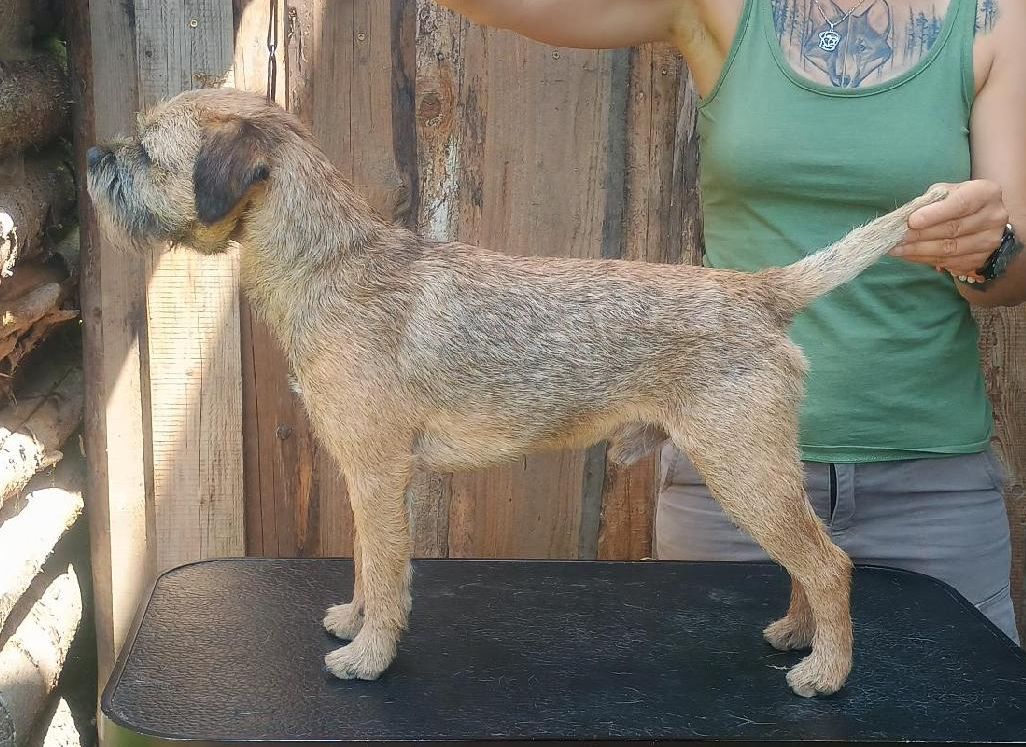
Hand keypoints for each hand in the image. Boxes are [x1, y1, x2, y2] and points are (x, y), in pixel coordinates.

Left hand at [891, 180, 1008, 280]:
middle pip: (953, 229)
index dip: (935, 214)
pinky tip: (908, 256)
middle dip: (920, 235)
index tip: (912, 221)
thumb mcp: (946, 192)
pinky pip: (949, 262)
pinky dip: (925, 260)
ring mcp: (990, 241)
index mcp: (986, 193)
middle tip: (896, 237)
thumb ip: (930, 201)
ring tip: (896, 249)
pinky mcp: (981, 259)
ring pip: (950, 249)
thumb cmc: (957, 201)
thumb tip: (907, 217)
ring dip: (919, 251)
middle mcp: (994, 217)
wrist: (980, 219)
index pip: (961, 204)